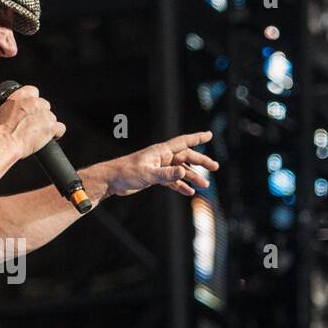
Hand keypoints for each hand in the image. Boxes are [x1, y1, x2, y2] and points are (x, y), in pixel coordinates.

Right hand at [0, 85, 65, 160]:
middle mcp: (35, 102)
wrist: (5, 141)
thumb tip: (15, 111)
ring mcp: (45, 115)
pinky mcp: (51, 127)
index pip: (34, 91)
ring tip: (37, 134)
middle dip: (40, 115)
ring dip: (46, 124)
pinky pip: (60, 128)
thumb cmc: (0, 130)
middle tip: (32, 125)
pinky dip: (57, 133)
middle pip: (45, 105)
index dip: (33, 102)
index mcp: (22, 95)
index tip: (31, 109)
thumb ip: (13, 106)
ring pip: (51, 117)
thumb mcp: (1, 110)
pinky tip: (50, 137)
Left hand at [100, 132, 216, 197]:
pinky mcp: (155, 177)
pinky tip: (188, 192)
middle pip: (186, 157)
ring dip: (192, 177)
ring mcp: (159, 167)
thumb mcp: (148, 174)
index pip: (183, 142)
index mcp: (161, 151)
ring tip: (204, 186)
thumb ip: (166, 174)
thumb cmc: (127, 172)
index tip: (209, 135)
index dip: (197, 138)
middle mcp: (162, 157)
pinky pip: (172, 180)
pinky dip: (180, 185)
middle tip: (215, 167)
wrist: (112, 180)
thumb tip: (183, 172)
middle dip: (201, 162)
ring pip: (180, 170)